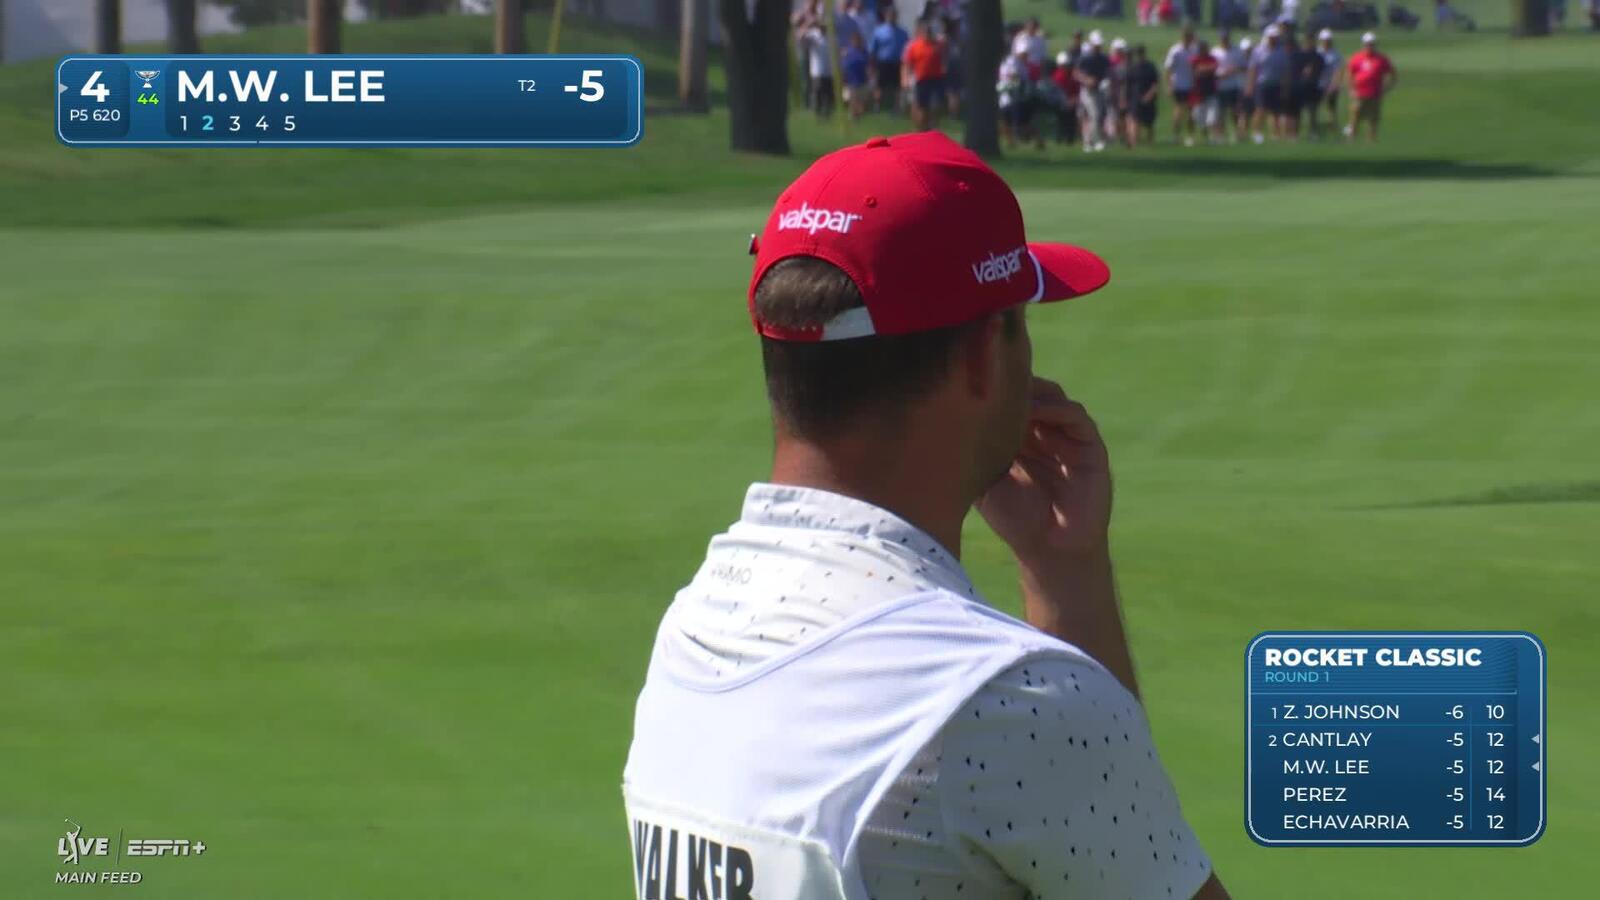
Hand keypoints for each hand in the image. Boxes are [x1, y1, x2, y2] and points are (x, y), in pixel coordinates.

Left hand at [977, 378, 1111, 563]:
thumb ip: (973, 452)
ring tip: (1006, 394)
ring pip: (1053, 396)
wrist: (1050, 551)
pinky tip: (1031, 410)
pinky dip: (1055, 408)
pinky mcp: (1091, 446)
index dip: (991, 387)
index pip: (1007, 398)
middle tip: (987, 378)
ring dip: (1031, 391)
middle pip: (1030, 389)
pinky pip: (1075, 416)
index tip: (967, 379)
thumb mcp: (985, 481)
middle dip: (1010, 381)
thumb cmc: (1015, 520)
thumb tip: (944, 420)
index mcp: (1019, 435)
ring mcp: (1068, 436)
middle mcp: (1045, 430)